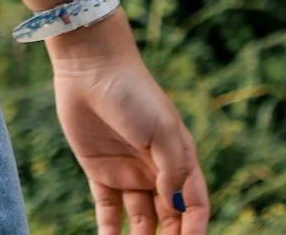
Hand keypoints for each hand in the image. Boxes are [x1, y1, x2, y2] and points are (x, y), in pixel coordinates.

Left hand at [50, 32, 208, 234]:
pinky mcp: (100, 172)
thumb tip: (175, 208)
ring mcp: (128, 172)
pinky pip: (108, 211)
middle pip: (169, 219)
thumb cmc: (134, 92)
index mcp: (179, 158)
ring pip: (140, 221)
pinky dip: (110, 232)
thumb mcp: (162, 128)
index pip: (194, 205)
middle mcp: (156, 170)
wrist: (91, 66)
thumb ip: (173, 170)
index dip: (195, 228)